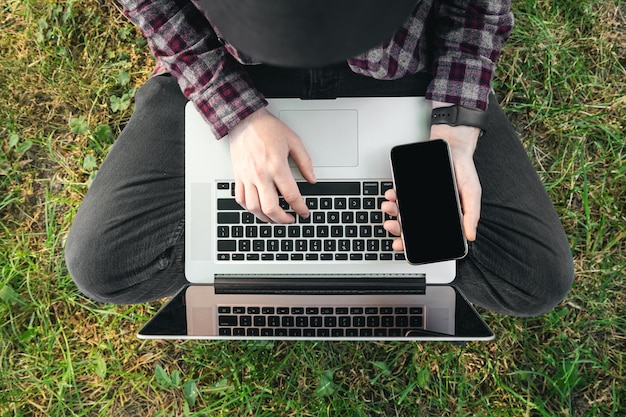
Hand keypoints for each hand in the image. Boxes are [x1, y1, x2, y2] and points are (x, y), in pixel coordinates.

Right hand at [228, 107, 315, 223]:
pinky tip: (257, 209)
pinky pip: (240, 199)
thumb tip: (312, 179)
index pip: (291, 195)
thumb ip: (305, 162)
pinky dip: (249, 208)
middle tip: (290, 220)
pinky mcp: (238, 176)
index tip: (304, 212)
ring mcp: (247, 177)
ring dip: (265, 218)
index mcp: (277, 166)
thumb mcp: (293, 141)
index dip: (300, 208)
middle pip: (271, 208)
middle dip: (283, 220)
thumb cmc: (267, 128)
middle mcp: (261, 174)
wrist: (245, 120)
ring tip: (274, 218)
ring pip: (254, 207)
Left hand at [382, 124, 481, 249]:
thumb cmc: (464, 170)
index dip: (412, 243)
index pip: (426, 235)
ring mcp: (418, 198)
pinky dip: (392, 196)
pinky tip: (391, 195)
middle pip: (409, 225)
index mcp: (443, 216)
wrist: (453, 146)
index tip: (400, 245)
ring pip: (401, 210)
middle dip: (397, 228)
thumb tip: (470, 236)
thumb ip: (471, 214)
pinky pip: (399, 194)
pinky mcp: (411, 186)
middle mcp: (428, 210)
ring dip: (392, 211)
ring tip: (388, 208)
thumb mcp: (472, 192)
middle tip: (391, 226)